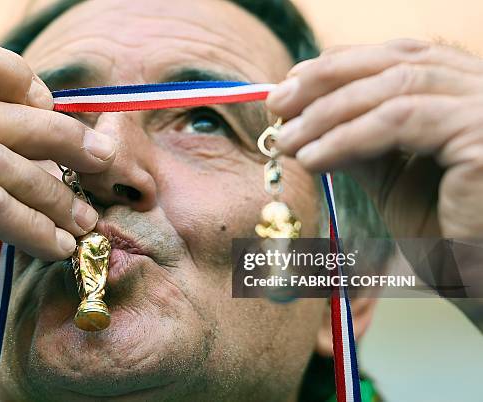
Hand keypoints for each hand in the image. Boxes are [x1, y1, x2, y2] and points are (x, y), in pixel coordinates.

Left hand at [266, 39, 482, 238]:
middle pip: (396, 62)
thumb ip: (359, 141)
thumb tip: (306, 119)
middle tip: (276, 103)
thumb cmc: (444, 232)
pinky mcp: (481, 133)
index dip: (340, 65)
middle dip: (325, 80)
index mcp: (465, 91)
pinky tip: (312, 159)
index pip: (399, 57)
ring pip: (393, 89)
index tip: (290, 83)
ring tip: (286, 141)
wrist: (476, 274)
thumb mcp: (392, 176)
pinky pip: (398, 122)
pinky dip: (346, 138)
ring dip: (327, 113)